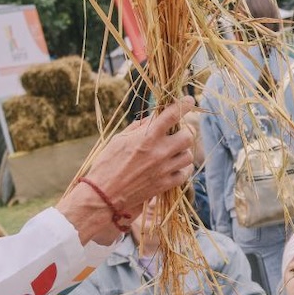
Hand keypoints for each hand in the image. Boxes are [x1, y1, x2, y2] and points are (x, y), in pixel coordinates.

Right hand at [85, 97, 196, 215]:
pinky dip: (182, 168)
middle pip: (188, 136)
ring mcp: (164, 169)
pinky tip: (175, 166)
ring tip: (173, 151)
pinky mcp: (165, 184)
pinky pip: (184, 173)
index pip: (172, 115)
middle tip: (176, 133)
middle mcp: (159, 152)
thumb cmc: (107, 164)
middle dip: (184, 132)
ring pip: (188, 155)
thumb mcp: (119, 139)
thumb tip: (153, 118)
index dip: (184, 104)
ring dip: (183, 150)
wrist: (104, 195)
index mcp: (147, 137)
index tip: (189, 100)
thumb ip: (138, 127)